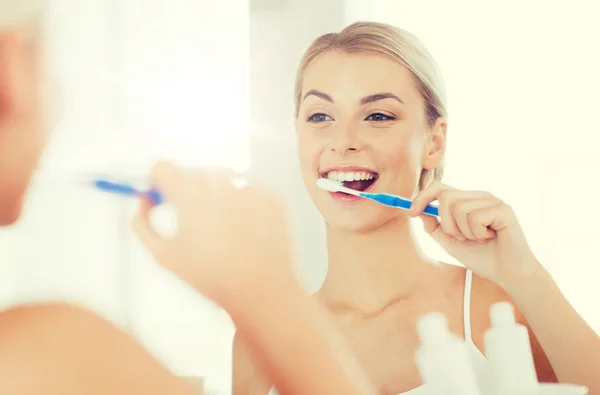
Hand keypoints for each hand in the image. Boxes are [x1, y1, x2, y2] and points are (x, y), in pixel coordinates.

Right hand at [132, 162, 297, 309]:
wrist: (262, 289)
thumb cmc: (209, 275)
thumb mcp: (163, 255)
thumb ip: (143, 223)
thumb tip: (145, 201)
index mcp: (189, 191)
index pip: (163, 168)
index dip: (159, 184)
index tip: (164, 201)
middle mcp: (220, 180)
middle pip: (195, 176)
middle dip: (190, 195)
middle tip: (196, 226)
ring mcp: (249, 187)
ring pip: (225, 185)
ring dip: (219, 201)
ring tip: (226, 235)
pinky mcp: (273, 197)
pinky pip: (251, 196)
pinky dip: (246, 209)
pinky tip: (248, 235)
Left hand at [409, 181, 540, 289]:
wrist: (508, 274)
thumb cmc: (482, 257)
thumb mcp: (450, 242)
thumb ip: (435, 227)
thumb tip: (418, 211)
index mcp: (467, 200)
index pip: (440, 187)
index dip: (422, 197)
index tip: (411, 212)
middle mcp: (480, 196)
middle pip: (446, 197)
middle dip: (447, 224)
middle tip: (462, 238)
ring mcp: (492, 201)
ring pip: (459, 208)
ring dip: (464, 232)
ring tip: (479, 239)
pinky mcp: (503, 209)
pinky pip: (475, 217)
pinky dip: (478, 234)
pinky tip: (491, 238)